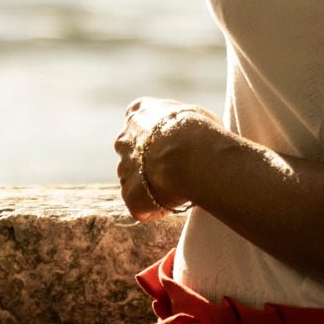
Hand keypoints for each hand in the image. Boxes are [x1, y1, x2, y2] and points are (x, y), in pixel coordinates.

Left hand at [115, 97, 218, 220]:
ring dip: (151, 188)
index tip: (165, 143)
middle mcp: (125, 139)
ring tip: (178, 190)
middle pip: (130, 154)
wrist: (191, 155)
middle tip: (174, 171)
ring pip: (135, 182)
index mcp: (139, 114)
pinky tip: (175, 205)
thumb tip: (189, 131)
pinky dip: (155, 210)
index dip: (149, 135)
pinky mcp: (129, 195)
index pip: (134, 120)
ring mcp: (124, 168)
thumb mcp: (191, 114)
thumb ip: (179, 122)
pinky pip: (140, 207)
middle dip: (147, 164)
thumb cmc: (200, 132)